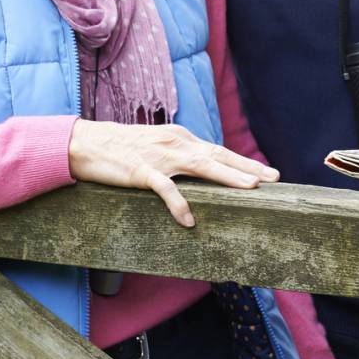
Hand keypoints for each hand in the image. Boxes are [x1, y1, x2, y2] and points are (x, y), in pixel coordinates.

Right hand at [66, 119, 278, 226]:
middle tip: (273, 177)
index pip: (218, 150)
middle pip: (219, 155)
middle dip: (247, 167)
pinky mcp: (141, 171)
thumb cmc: (121, 148)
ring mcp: (159, 156)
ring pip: (201, 166)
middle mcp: (175, 143)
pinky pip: (165, 189)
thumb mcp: (156, 145)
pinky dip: (178, 204)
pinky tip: (188, 220)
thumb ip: (178, 154)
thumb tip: (201, 166)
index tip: (266, 172)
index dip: (243, 162)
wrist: (85, 143)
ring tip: (250, 189)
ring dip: (228, 177)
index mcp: (180, 138)